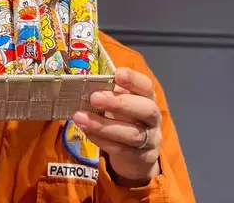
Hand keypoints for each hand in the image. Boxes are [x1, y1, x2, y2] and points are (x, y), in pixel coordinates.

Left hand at [73, 68, 161, 185]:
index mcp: (147, 99)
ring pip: (132, 133)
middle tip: (94, 98)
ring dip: (103, 125)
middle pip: (146, 109)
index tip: (117, 75)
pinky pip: (122, 150)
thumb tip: (85, 83)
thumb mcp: (118, 104)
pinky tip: (87, 133)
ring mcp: (150, 140)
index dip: (134, 80)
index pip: (146, 86)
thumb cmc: (123, 120)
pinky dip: (102, 140)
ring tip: (80, 118)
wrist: (135, 157)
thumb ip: (107, 93)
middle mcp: (153, 118)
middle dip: (119, 103)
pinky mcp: (140, 159)